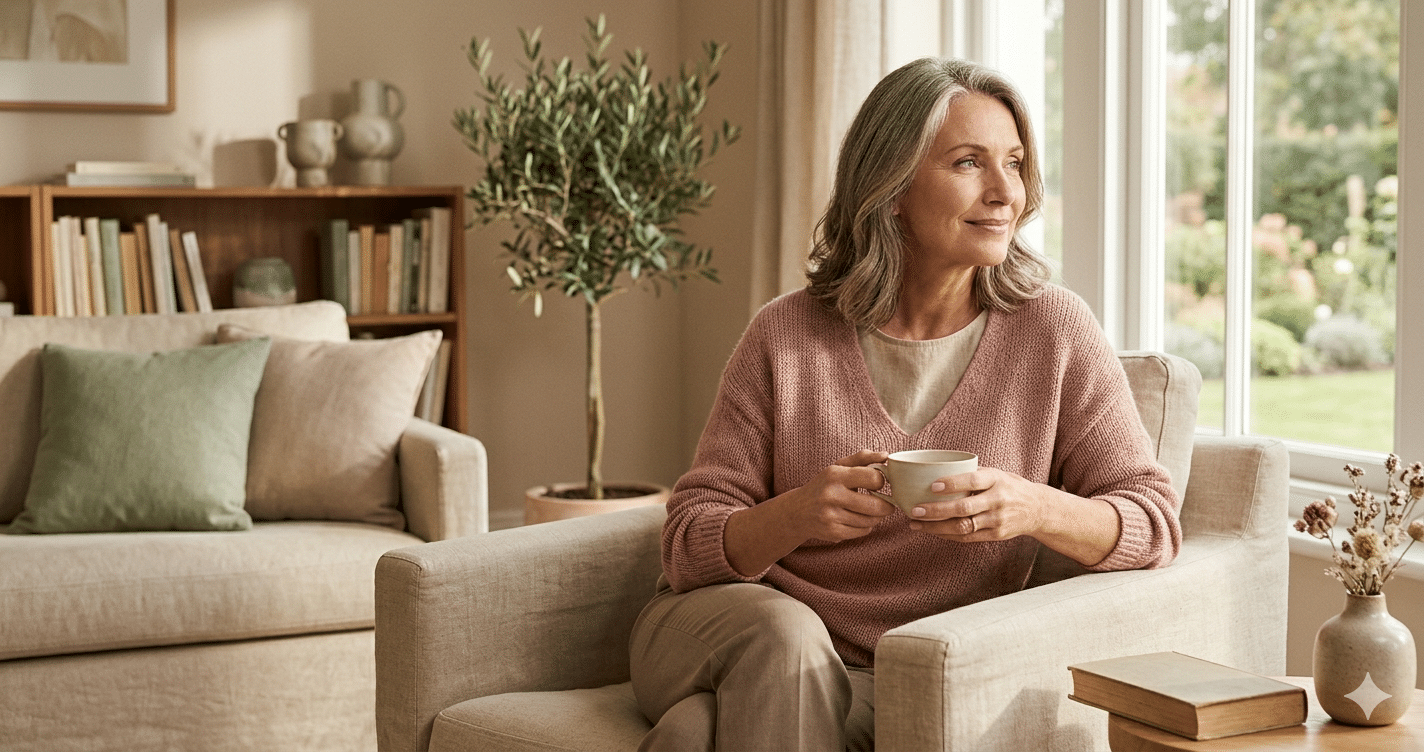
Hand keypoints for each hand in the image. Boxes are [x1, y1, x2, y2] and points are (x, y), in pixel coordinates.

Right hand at [780, 449, 895, 542]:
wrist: (797, 511)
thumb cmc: (824, 485)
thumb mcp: (839, 467)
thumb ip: (863, 458)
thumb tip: (886, 455)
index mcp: (835, 475)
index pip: (874, 478)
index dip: (881, 481)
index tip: (878, 484)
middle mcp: (831, 495)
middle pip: (877, 505)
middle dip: (887, 505)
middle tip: (886, 503)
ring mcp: (831, 516)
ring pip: (871, 520)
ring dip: (876, 517)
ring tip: (870, 511)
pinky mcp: (833, 532)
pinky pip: (863, 531)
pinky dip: (866, 527)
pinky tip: (858, 520)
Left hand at [905, 467, 1049, 542]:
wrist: (1038, 509)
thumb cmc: (1009, 486)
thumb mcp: (996, 473)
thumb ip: (971, 473)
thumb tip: (935, 470)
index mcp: (996, 480)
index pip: (973, 481)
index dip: (952, 484)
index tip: (932, 486)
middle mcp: (997, 500)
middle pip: (964, 508)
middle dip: (936, 510)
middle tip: (915, 510)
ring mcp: (997, 520)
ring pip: (962, 526)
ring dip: (936, 527)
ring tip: (916, 523)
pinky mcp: (996, 535)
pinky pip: (967, 537)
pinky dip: (947, 534)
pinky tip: (932, 530)